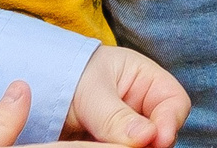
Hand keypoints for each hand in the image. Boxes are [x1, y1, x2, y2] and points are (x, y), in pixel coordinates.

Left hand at [63, 46, 188, 144]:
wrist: (42, 89)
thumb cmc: (71, 77)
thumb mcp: (92, 92)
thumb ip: (116, 115)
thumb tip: (148, 136)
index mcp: (148, 82)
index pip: (174, 102)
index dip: (171, 121)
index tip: (160, 139)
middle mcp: (144, 108)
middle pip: (163, 131)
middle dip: (151, 142)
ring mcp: (130, 131)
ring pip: (144, 146)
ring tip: (105, 146)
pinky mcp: (114, 145)